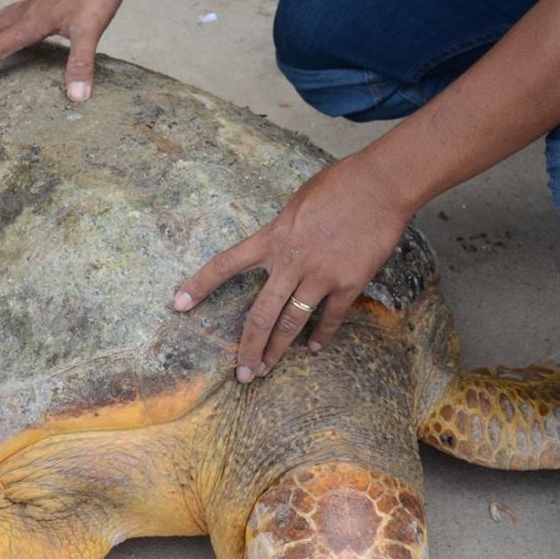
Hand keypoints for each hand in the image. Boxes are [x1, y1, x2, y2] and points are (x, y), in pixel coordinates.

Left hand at [173, 153, 415, 382]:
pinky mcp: (349, 282)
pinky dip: (321, 335)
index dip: (199, 285)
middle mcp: (291, 260)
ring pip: (292, 323)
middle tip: (242, 373)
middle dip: (248, 347)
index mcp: (273, 237)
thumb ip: (282, 231)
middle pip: (260, 313)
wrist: (381, 184)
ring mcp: (320, 274)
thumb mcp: (297, 203)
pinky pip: (331, 317)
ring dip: (277, 350)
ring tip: (266, 369)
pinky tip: (313, 347)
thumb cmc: (340, 184)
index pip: (225, 264)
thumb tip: (277, 248)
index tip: (178, 305)